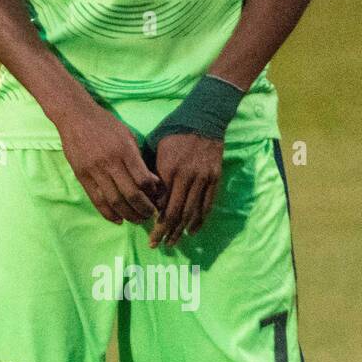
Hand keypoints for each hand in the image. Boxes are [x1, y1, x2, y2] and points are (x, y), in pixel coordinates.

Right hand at [57, 104, 162, 224]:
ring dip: (128, 214)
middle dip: (144, 209)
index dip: (152, 194)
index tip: (157, 199)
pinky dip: (108, 213)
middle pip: (131, 194)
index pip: (143, 180)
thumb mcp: (127, 135)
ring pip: (114, 200)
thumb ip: (138, 159)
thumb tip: (152, 183)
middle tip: (151, 215)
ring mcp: (94, 170)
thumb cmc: (105, 124)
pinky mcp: (82, 175)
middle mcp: (110, 162)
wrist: (76, 116)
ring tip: (137, 219)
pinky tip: (118, 220)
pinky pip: (96, 199)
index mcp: (124, 150)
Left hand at [148, 133, 223, 247]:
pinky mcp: (215, 178)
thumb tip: (147, 196)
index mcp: (168, 168)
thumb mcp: (154, 146)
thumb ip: (151, 171)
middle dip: (164, 231)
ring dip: (180, 230)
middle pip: (175, 212)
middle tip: (155, 244)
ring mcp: (203, 178)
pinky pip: (207, 205)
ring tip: (172, 243)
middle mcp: (187, 176)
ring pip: (191, 212)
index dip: (153, 218)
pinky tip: (191, 231)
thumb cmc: (173, 130)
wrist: (204, 117)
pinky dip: (199, 221)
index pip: (160, 201)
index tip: (147, 229)